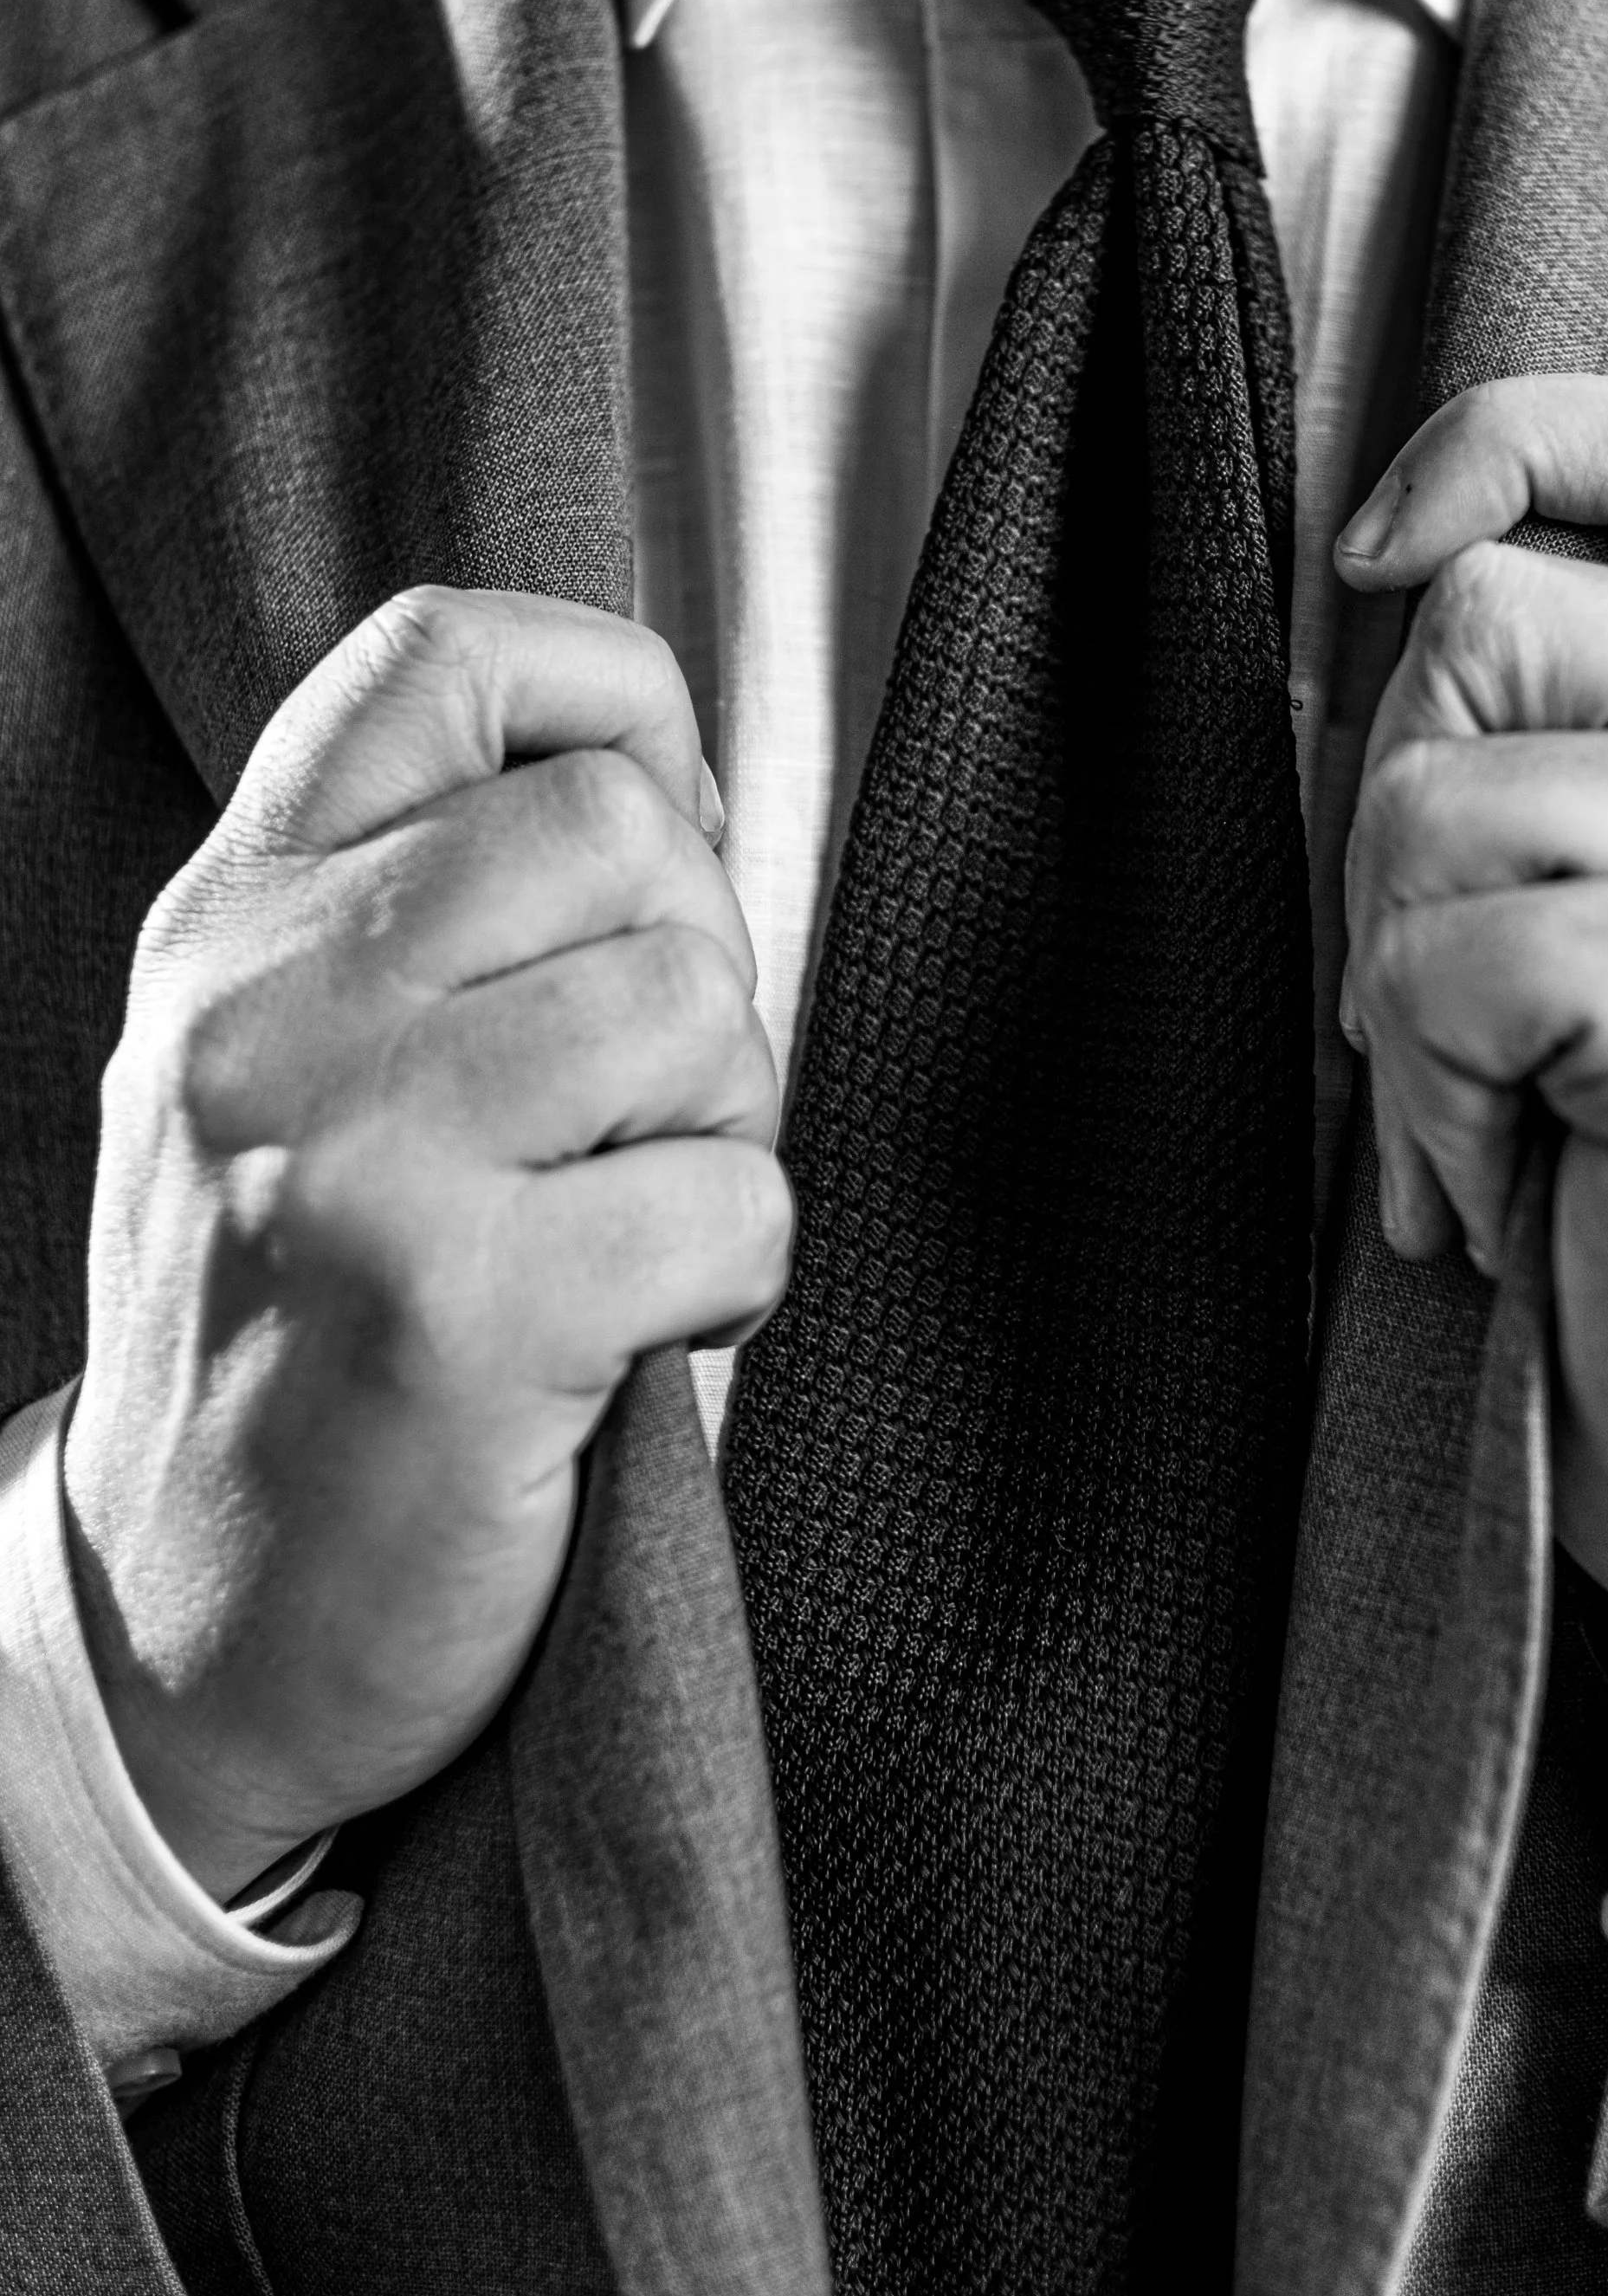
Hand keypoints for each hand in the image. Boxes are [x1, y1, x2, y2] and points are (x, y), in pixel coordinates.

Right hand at [65, 589, 790, 1904]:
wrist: (183, 1642)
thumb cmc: (298, 1329)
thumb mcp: (290, 1071)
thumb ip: (424, 911)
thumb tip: (687, 800)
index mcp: (233, 919)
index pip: (445, 653)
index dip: (621, 707)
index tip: (656, 848)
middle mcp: (266, 1008)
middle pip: (624, 830)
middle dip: (700, 967)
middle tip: (643, 1116)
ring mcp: (352, 1154)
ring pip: (695, 1004)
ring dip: (723, 1129)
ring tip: (629, 1226)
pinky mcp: (458, 1313)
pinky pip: (736, 1200)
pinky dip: (736, 1280)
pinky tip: (637, 1345)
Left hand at [1335, 377, 1607, 1621]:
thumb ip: (1556, 757)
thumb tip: (1377, 600)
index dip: (1506, 438)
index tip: (1381, 548)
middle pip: (1485, 614)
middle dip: (1390, 826)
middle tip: (1452, 1014)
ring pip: (1434, 798)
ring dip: (1402, 999)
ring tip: (1496, 1119)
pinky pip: (1449, 963)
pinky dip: (1431, 1102)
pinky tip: (1511, 1189)